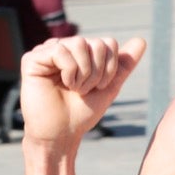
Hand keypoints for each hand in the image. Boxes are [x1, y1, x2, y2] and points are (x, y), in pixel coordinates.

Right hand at [20, 35, 146, 148]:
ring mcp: (48, 52)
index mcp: (81, 53)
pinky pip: (61, 50)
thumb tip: (141, 40)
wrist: (61, 134)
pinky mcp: (32, 59)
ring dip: (83, 73)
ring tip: (74, 88)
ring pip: (79, 43)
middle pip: (96, 43)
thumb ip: (124, 64)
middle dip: (98, 72)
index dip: (110, 68)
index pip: (108, 43)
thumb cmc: (82, 113)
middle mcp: (65, 48)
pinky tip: (62, 84)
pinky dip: (69, 71)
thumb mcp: (109, 86)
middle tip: (84, 90)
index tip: (98, 87)